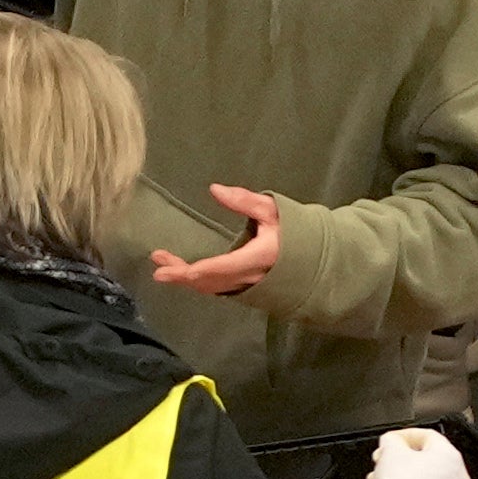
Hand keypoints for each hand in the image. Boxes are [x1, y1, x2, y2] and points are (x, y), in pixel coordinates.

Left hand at [146, 182, 284, 299]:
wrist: (319, 261)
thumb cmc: (297, 232)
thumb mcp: (275, 210)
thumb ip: (246, 201)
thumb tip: (215, 189)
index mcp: (259, 258)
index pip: (224, 268)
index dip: (199, 271)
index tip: (176, 269)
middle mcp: (252, 277)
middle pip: (212, 282)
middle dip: (183, 276)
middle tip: (158, 268)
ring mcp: (250, 286)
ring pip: (213, 288)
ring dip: (187, 280)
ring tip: (162, 267)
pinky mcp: (248, 288)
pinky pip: (219, 289)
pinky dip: (200, 282)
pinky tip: (185, 273)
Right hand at [366, 425, 470, 478]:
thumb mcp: (389, 451)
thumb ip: (392, 440)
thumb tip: (392, 443)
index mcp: (449, 455)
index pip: (427, 436)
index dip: (403, 435)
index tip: (391, 440)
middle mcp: (458, 476)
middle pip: (428, 460)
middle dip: (403, 459)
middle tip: (386, 460)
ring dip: (406, 477)